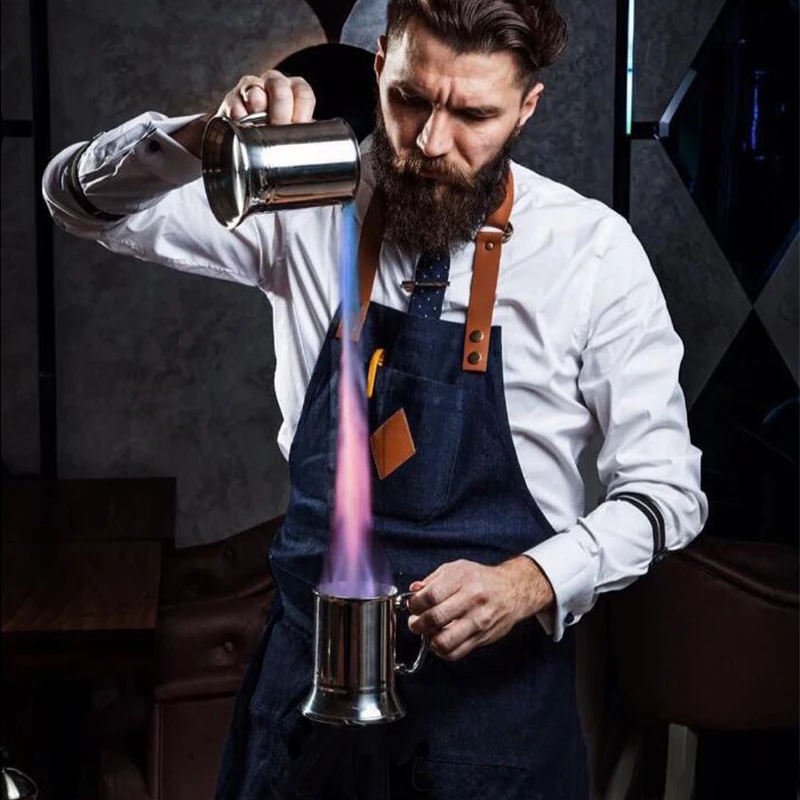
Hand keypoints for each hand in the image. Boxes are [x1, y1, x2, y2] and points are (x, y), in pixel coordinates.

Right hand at [171, 70, 315, 157]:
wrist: (244, 139)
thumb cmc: (274, 135)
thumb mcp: (292, 134)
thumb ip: (302, 136)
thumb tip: (312, 151)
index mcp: (293, 90)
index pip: (302, 92)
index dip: (302, 109)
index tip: (298, 126)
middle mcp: (273, 83)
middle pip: (279, 86)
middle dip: (280, 110)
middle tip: (278, 128)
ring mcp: (251, 88)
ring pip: (255, 91)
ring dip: (258, 110)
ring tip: (259, 126)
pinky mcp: (231, 98)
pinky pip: (235, 104)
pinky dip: (239, 117)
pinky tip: (244, 128)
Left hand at [407, 557, 554, 661]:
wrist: (512, 591)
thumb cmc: (481, 579)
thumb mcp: (457, 569)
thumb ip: (432, 580)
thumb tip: (413, 591)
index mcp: (463, 579)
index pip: (431, 595)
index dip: (415, 603)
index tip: (413, 605)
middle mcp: (472, 599)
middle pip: (435, 618)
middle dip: (417, 623)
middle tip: (415, 622)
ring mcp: (478, 621)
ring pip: (445, 641)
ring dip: (429, 640)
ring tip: (428, 633)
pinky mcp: (482, 638)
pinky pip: (456, 653)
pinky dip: (442, 650)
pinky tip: (440, 640)